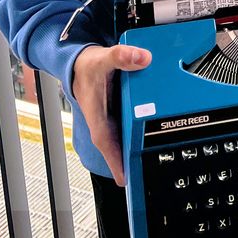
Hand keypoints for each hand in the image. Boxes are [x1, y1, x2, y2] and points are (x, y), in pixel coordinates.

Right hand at [71, 43, 150, 186]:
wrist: (79, 64)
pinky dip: (142, 134)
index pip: (106, 143)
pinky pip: (132, 128)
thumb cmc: (87, 67)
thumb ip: (120, 57)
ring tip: (156, 165)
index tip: (125, 180)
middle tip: (149, 176)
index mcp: (97, 116)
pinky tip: (158, 139)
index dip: (116, 162)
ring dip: (138, 150)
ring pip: (127, 140)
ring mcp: (113, 120)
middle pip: (120, 148)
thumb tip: (142, 58)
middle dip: (133, 162)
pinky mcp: (120, 115)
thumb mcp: (101, 59)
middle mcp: (105, 122)